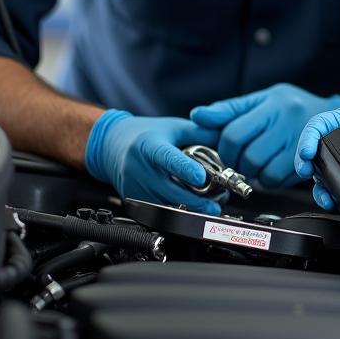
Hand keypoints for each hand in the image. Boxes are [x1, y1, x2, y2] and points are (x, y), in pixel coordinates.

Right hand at [84, 109, 221, 213]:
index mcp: (149, 146)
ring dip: (189, 209)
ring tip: (209, 205)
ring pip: (165, 206)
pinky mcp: (134, 202)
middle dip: (196, 201)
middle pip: (169, 190)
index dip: (185, 169)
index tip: (202, 177)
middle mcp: (139, 169)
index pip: (168, 158)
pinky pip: (158, 211)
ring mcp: (135, 188)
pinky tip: (191, 208)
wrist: (112, 146)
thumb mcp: (174, 127)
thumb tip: (226, 141)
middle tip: (216, 203)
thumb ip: (201, 133)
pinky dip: (177, 211)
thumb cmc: (145, 135)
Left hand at [191, 84, 339, 188]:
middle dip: (239, 164)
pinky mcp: (308, 162)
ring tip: (257, 164)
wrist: (333, 118)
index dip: (225, 149)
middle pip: (248, 156)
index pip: (234, 133)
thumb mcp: (262, 100)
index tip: (228, 151)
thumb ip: (229, 109)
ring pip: (263, 172)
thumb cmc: (293, 107)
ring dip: (254, 174)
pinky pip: (278, 181)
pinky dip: (269, 180)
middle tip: (241, 161)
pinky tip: (272, 168)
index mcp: (273, 104)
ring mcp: (300, 143)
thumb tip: (197, 115)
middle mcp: (288, 122)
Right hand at [294, 101, 339, 208]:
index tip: (307, 151)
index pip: (326, 121)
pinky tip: (335, 200)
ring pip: (325, 171)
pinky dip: (333, 196)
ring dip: (319, 183)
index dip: (311, 135)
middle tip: (306, 172)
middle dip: (307, 161)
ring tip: (324, 193)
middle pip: (318, 148)